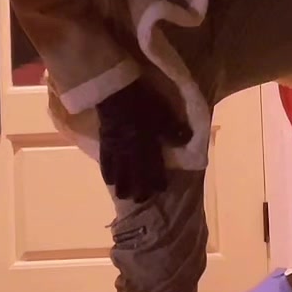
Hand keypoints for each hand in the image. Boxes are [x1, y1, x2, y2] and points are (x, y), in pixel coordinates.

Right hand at [97, 78, 191, 202]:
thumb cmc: (142, 102)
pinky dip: (108, 174)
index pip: (154, 169)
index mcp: (148, 146)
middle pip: (135, 177)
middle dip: (138, 190)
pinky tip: (109, 181)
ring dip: (122, 187)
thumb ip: (173, 130)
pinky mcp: (105, 144)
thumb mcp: (163, 113)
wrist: (115, 92)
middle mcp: (132, 152)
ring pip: (119, 175)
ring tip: (124, 195)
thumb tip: (187, 140)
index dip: (157, 182)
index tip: (161, 190)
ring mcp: (117, 150)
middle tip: (140, 200)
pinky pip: (106, 163)